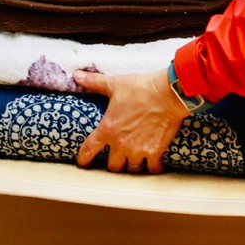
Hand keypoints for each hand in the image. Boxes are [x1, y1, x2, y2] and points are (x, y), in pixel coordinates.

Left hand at [74, 69, 188, 173]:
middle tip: (116, 158)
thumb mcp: (114, 84)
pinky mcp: (155, 151)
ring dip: (131, 165)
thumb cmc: (140, 89)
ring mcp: (139, 150)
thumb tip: (77, 75)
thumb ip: (94, 82)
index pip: (89, 150)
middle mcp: (121, 144)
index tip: (83, 163)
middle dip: (113, 163)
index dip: (84, 159)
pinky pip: (152, 169)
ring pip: (131, 169)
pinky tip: (153, 164)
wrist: (167, 94)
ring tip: (134, 160)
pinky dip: (152, 167)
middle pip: (112, 166)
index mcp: (107, 129)